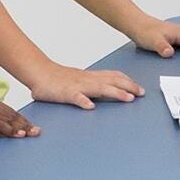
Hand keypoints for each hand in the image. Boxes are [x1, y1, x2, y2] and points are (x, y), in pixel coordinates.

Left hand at [0, 101, 38, 140]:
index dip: (9, 129)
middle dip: (23, 126)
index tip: (21, 135)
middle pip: (8, 119)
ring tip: (36, 130)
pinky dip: (22, 119)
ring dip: (25, 123)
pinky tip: (29, 125)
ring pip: (12, 114)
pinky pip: (12, 111)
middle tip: (34, 133)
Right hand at [26, 61, 143, 109]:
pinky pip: (75, 97)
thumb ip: (94, 84)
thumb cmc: (59, 79)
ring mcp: (77, 86)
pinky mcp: (65, 93)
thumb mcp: (81, 79)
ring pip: (98, 88)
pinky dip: (82, 101)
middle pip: (111, 81)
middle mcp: (87, 79)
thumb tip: (110, 89)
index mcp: (91, 77)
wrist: (39, 73)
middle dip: (128, 87)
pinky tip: (90, 107)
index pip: (113, 76)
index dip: (128, 81)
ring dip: (114, 93)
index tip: (140, 88)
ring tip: (127, 98)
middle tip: (141, 94)